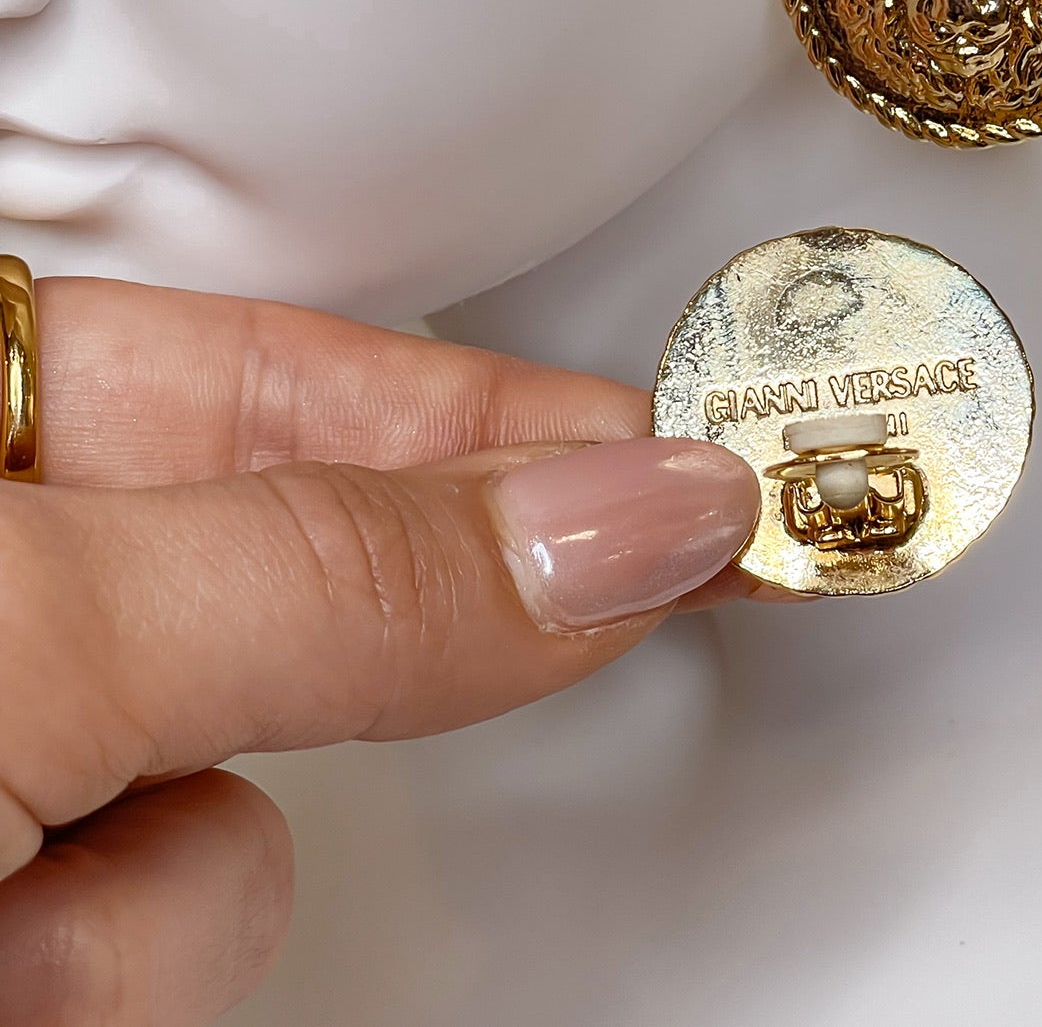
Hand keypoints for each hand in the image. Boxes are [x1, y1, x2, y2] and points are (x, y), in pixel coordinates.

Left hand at [0, 277, 759, 1025]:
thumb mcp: (35, 638)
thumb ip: (329, 573)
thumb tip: (617, 517)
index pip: (265, 370)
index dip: (479, 401)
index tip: (681, 438)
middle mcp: (6, 590)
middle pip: (285, 583)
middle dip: (375, 635)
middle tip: (641, 579)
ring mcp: (11, 766)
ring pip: (237, 805)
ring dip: (180, 883)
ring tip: (27, 920)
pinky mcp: (28, 936)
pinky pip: (173, 942)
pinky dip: (121, 979)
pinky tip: (19, 987)